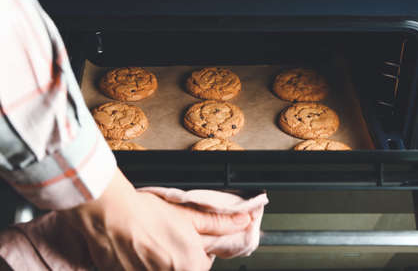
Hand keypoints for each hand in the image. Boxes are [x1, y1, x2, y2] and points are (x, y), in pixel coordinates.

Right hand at [60, 169, 250, 270]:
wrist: (111, 215)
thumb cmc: (147, 214)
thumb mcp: (187, 215)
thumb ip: (218, 223)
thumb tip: (244, 222)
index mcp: (192, 265)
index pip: (203, 264)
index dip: (194, 248)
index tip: (182, 237)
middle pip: (183, 268)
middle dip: (176, 257)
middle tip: (162, 239)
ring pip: (162, 270)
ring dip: (158, 261)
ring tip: (147, 244)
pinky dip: (141, 265)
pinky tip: (134, 251)